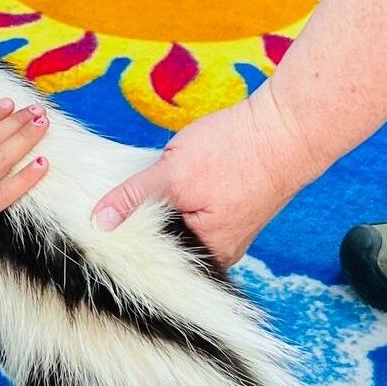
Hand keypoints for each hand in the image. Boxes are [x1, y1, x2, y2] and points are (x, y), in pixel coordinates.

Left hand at [91, 92, 315, 266]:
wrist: (288, 126)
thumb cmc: (238, 150)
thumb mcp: (173, 172)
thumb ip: (134, 197)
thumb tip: (98, 223)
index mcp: (210, 253)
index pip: (155, 260)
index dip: (128, 242)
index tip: (102, 229)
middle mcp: (222, 251)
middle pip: (168, 245)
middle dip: (145, 227)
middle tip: (116, 207)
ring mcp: (229, 230)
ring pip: (180, 226)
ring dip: (162, 209)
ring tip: (146, 189)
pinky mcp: (232, 209)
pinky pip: (195, 211)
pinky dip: (180, 197)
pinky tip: (171, 178)